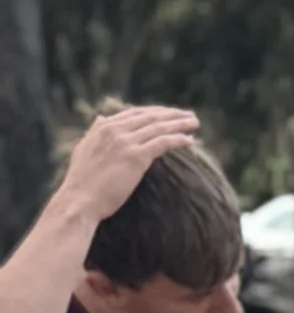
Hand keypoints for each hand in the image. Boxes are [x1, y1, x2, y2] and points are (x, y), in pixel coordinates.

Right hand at [57, 106, 200, 227]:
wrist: (79, 200)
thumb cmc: (82, 182)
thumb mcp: (85, 149)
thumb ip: (95, 133)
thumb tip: (101, 118)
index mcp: (103, 126)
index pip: (135, 113)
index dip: (155, 112)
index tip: (170, 114)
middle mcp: (114, 129)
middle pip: (150, 116)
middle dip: (172, 114)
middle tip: (189, 116)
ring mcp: (125, 142)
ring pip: (159, 127)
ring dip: (180, 123)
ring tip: (195, 123)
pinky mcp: (136, 157)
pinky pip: (162, 142)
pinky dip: (178, 139)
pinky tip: (190, 140)